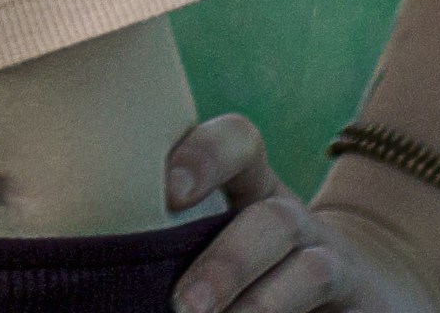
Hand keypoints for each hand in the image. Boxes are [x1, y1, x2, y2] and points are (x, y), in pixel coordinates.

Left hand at [164, 117, 439, 312]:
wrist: (360, 298)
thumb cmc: (248, 272)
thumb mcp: (204, 245)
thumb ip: (158, 242)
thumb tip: (80, 259)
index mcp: (248, 188)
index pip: (239, 143)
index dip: (206, 155)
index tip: (165, 191)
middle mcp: (289, 215)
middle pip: (269, 216)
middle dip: (227, 258)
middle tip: (183, 302)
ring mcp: (325, 255)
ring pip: (303, 262)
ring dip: (256, 293)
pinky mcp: (350, 288)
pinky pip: (321, 286)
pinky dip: (280, 307)